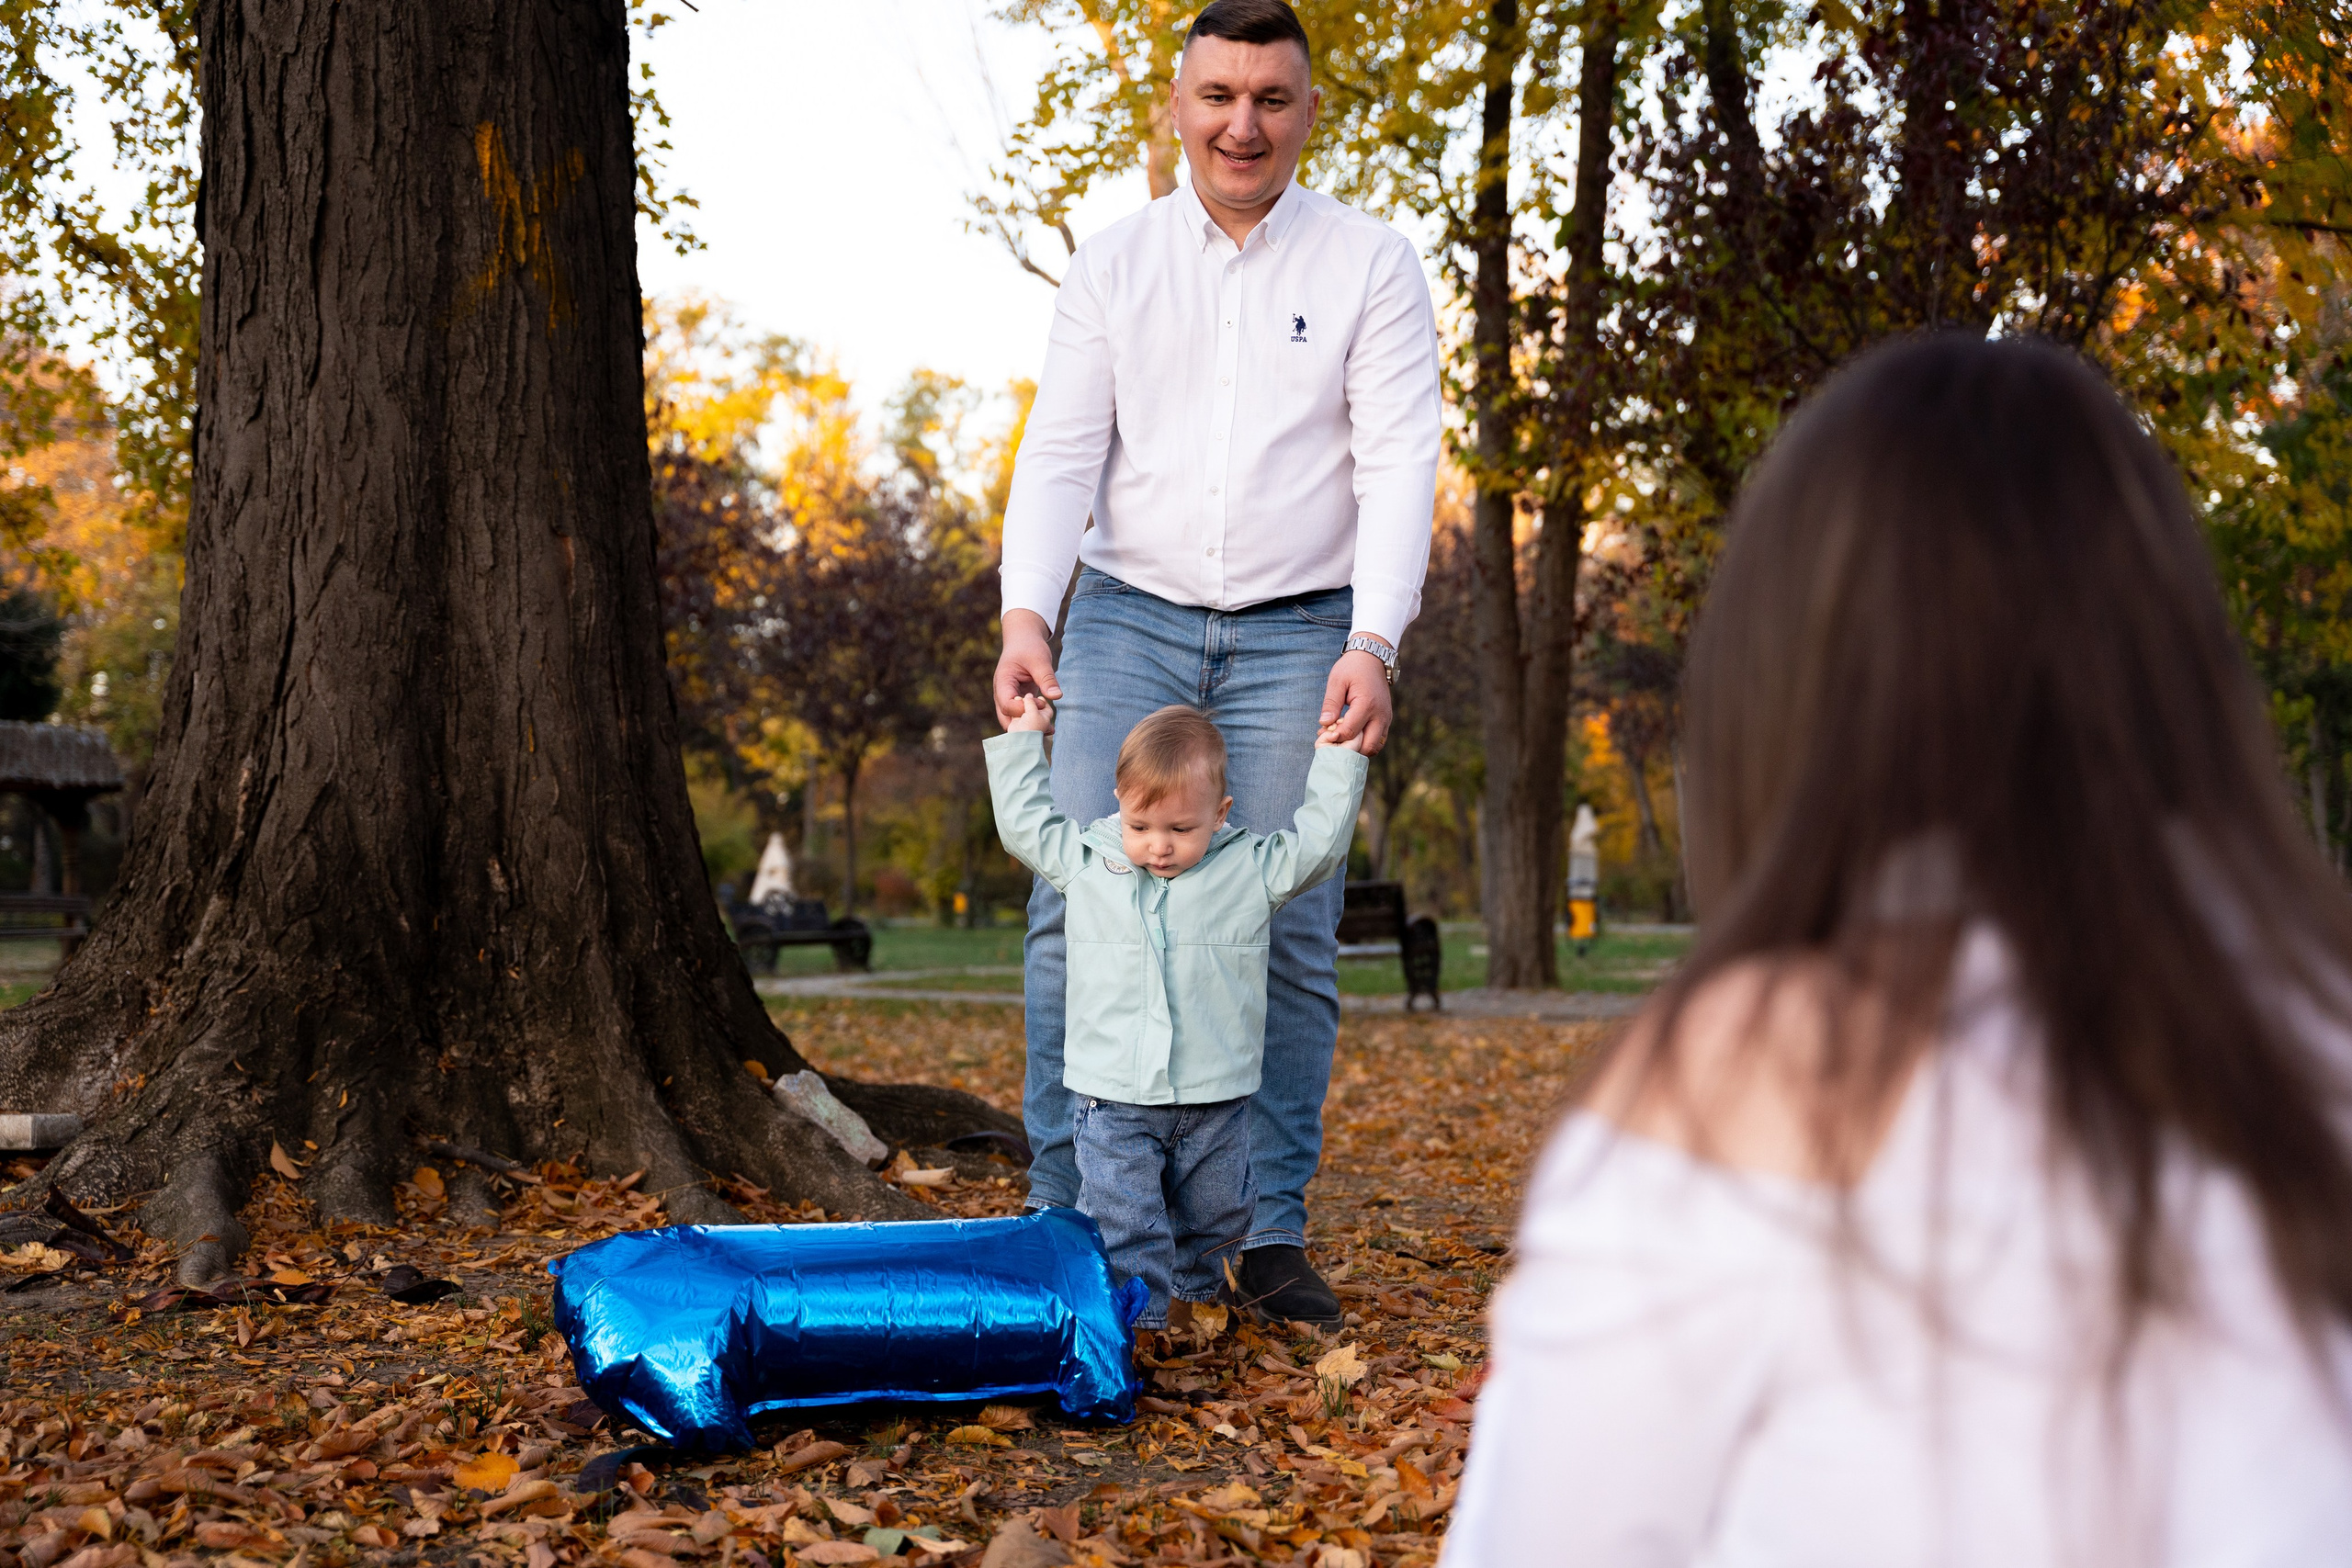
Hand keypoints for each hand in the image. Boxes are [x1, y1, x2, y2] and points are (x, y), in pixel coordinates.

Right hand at [994, 609, 1061, 728]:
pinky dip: (1034, 721)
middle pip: (1006, 719)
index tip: (1042, 703)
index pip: (1007, 705)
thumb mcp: (1040, 660)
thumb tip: (1057, 696)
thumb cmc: (1029, 646)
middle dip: (1024, 726)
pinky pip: (1023, 716)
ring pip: (1014, 720)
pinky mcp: (1019, 700)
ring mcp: (1009, 698)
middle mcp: (1002, 693)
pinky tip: (1049, 725)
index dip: (1024, 709)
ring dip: (1029, 726)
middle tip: (1045, 727)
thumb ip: (1047, 679)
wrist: (1024, 639)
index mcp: (1002, 683)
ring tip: (1049, 730)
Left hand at [1318, 644, 1392, 754]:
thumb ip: (1331, 703)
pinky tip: (1351, 736)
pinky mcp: (1386, 720)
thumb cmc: (1352, 668)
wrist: (1372, 658)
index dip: (1335, 737)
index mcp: (1366, 704)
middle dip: (1349, 749)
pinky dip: (1365, 743)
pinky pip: (1379, 741)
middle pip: (1367, 747)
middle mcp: (1380, 715)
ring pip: (1375, 747)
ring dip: (1358, 748)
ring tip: (1342, 739)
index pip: (1350, 732)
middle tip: (1334, 741)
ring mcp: (1386, 719)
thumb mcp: (1337, 681)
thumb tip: (1324, 724)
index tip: (1323, 734)